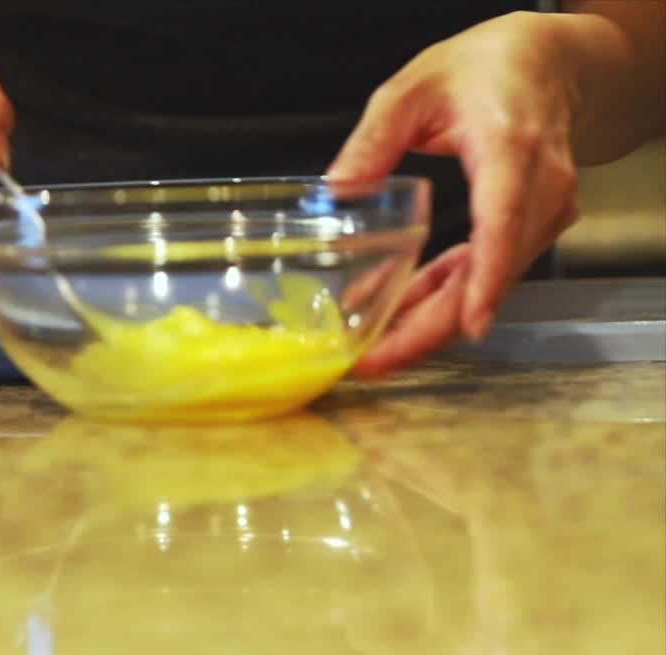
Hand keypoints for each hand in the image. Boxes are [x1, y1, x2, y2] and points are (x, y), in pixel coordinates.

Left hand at [329, 12, 582, 376]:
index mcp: (512, 150)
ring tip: (367, 346)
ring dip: (427, 318)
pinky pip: (483, 271)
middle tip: (371, 362)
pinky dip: (439, 292)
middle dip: (430, 328)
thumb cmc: (486, 69)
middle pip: (492, 274)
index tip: (467, 325)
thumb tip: (336, 190)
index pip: (504, 225)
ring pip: (485, 283)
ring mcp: (542, 212)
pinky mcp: (529, 226)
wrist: (546, 63)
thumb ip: (372, 139)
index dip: (486, 281)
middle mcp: (539, 189)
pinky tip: (393, 309)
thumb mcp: (412, 89)